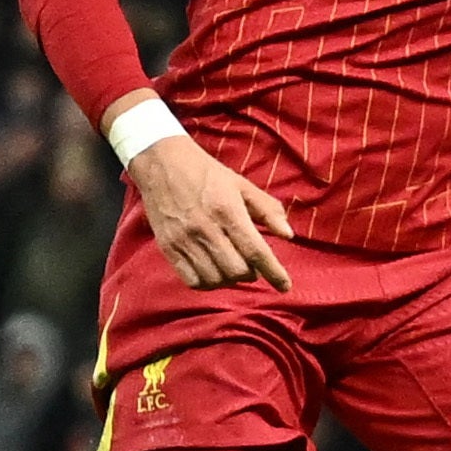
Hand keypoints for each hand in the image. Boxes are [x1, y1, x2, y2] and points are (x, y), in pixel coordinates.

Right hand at [124, 127, 294, 292]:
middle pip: (237, 270)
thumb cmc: (207, 174)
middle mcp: (206, 228)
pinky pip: (192, 280)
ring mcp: (185, 240)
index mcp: (228, 210)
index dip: (274, 272)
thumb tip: (288, 235)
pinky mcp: (169, 248)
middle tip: (251, 264)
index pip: (255, 250)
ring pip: (216, 279)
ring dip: (230, 279)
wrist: (162, 164)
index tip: (285, 286)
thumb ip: (267, 210)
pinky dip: (208, 283)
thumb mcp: (241, 185)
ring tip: (232, 267)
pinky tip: (213, 272)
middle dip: (251, 273)